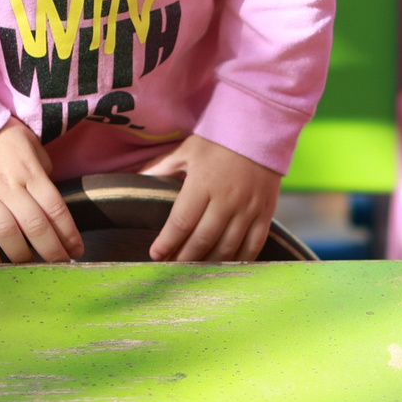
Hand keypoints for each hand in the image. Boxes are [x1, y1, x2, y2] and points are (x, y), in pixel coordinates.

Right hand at [0, 120, 82, 263]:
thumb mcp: (29, 143)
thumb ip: (42, 169)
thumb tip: (49, 196)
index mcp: (30, 171)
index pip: (55, 208)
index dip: (68, 233)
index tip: (77, 250)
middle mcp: (9, 186)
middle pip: (35, 225)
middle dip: (52, 251)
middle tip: (60, 267)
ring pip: (8, 234)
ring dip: (23, 256)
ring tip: (32, 269)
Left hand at [139, 135, 281, 261]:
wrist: (262, 128)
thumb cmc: (219, 139)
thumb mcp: (188, 149)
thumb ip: (162, 167)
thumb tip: (136, 179)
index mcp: (203, 183)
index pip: (181, 222)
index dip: (167, 243)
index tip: (156, 255)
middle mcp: (226, 199)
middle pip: (202, 240)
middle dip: (183, 259)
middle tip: (171, 270)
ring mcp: (248, 208)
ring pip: (226, 248)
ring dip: (208, 264)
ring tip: (193, 272)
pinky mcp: (265, 213)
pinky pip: (253, 245)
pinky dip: (238, 260)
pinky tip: (224, 268)